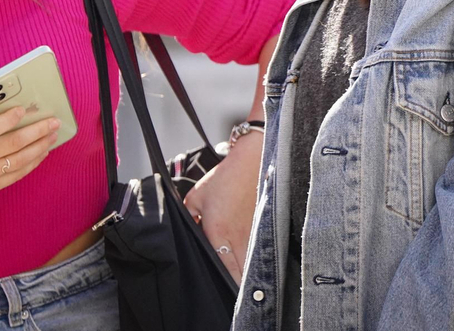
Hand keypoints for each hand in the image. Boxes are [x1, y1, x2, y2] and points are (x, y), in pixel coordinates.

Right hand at [0, 108, 60, 213]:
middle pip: (13, 143)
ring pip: (19, 160)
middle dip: (38, 131)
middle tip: (53, 122)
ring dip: (40, 147)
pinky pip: (16, 175)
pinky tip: (41, 153)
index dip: (10, 118)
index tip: (24, 109)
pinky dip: (32, 163)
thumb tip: (11, 107)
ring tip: (52, 136)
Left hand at [184, 131, 262, 279]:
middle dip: (236, 284)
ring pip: (252, 264)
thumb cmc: (224, 179)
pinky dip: (257, 260)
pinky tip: (254, 265)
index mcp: (218, 231)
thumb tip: (189, 233)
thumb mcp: (195, 198)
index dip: (221, 281)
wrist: (252, 162)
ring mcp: (254, 232)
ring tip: (244, 283)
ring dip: (247, 274)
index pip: (220, 266)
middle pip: (239, 272)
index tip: (219, 289)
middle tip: (233, 292)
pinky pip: (260, 251)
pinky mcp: (264, 227)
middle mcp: (237, 236)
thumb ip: (189, 218)